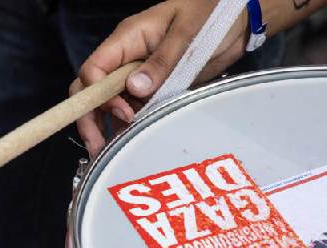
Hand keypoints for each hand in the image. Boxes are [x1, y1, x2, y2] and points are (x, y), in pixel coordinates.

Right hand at [71, 0, 248, 157]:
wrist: (236, 22)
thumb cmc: (209, 14)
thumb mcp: (185, 35)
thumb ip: (161, 63)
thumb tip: (134, 89)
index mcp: (128, 39)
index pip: (94, 69)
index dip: (100, 95)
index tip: (124, 113)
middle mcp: (128, 59)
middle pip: (93, 89)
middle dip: (90, 117)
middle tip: (96, 146)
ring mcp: (141, 75)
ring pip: (112, 103)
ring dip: (108, 127)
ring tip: (110, 154)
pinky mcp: (158, 89)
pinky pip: (137, 108)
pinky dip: (130, 126)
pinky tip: (129, 145)